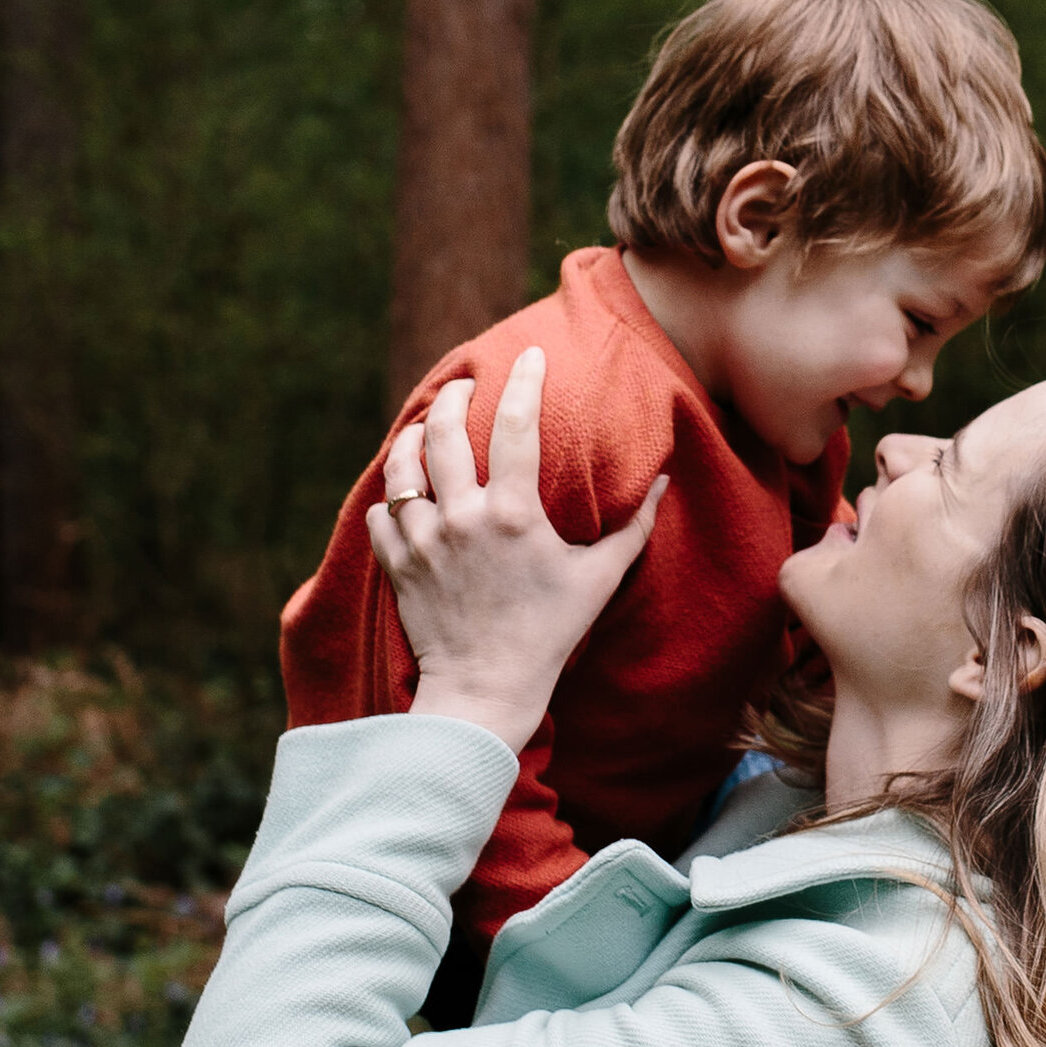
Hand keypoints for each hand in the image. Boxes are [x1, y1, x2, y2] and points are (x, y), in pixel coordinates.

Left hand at [367, 345, 666, 754]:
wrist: (485, 689)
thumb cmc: (548, 634)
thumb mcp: (597, 579)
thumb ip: (632, 528)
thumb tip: (663, 483)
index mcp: (513, 513)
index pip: (515, 425)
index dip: (523, 382)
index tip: (527, 357)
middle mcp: (461, 517)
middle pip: (442, 431)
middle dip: (451, 396)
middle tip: (464, 385)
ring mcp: (423, 541)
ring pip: (402, 467)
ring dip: (411, 440)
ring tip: (424, 428)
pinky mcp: (397, 565)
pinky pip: (382, 514)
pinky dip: (392, 500)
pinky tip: (404, 495)